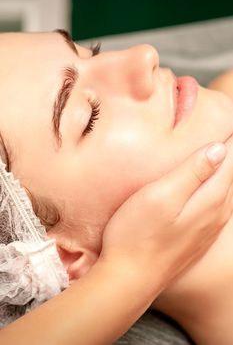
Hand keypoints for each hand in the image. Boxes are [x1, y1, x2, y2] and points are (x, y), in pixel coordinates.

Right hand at [99, 140, 231, 293]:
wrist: (130, 279)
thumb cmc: (137, 234)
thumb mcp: (161, 197)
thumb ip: (192, 173)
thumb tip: (219, 149)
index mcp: (210, 199)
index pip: (229, 158)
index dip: (229, 137)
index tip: (225, 118)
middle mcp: (215, 214)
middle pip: (231, 174)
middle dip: (229, 150)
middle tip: (224, 129)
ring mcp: (207, 228)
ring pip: (225, 190)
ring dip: (224, 169)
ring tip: (218, 151)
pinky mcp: (196, 237)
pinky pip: (216, 205)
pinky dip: (217, 187)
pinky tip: (208, 185)